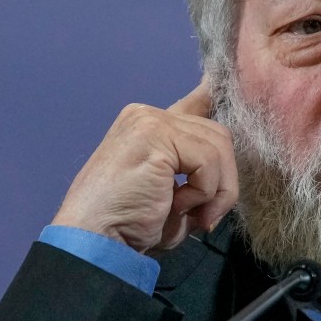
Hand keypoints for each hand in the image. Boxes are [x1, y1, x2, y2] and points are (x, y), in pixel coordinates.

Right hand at [52, 77, 238, 252]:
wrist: (93, 240)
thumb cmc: (130, 227)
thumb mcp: (172, 195)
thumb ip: (196, 174)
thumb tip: (226, 168)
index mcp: (147, 124)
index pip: (195, 103)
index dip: (213, 96)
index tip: (221, 80)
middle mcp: (148, 115)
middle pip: (218, 134)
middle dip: (223, 179)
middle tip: (206, 216)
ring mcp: (151, 121)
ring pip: (219, 147)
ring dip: (217, 191)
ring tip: (194, 216)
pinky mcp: (157, 135)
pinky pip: (209, 161)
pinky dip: (205, 191)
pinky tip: (179, 207)